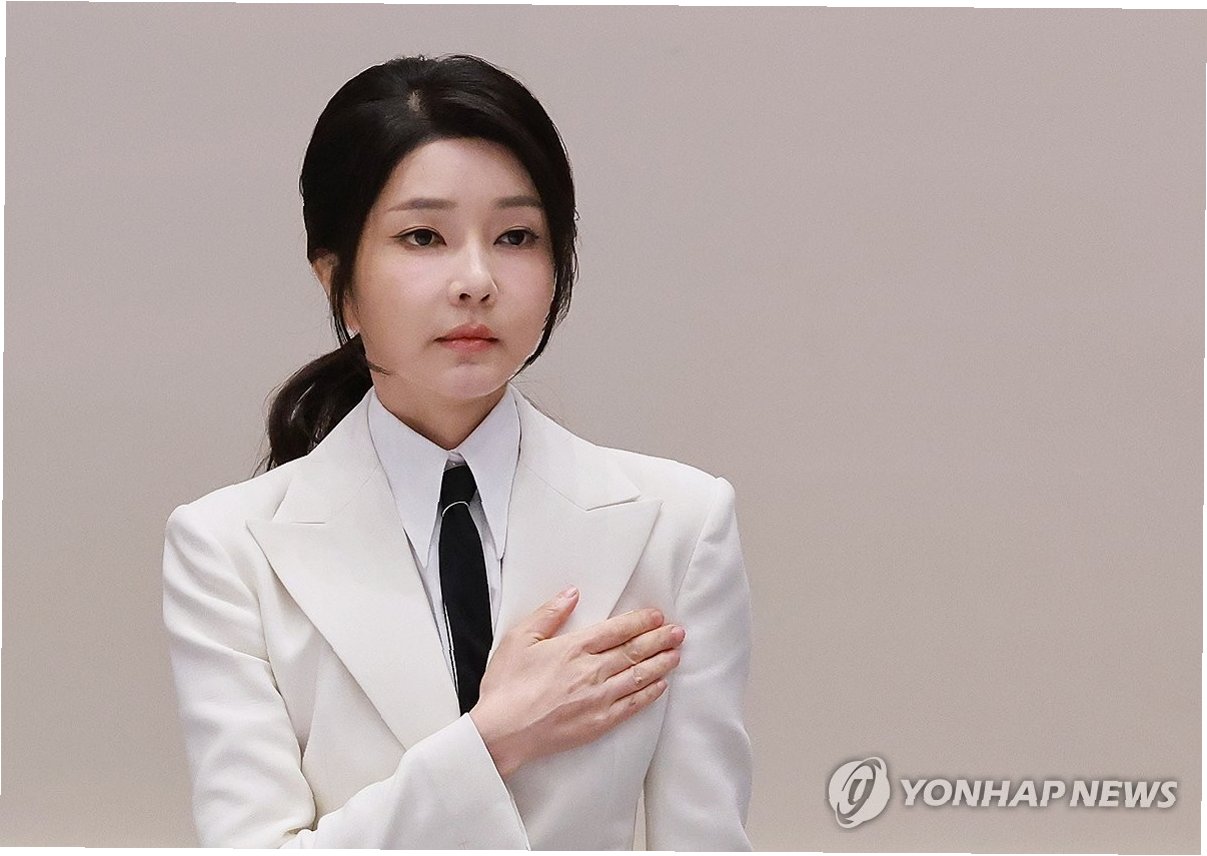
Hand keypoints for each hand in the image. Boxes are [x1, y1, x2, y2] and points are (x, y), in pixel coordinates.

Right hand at [469, 586, 683, 778]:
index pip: (617, 630)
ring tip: (676, 654)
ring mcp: (598, 698)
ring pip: (638, 676)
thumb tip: (572, 594)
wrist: (502, 732)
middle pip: (634, 651)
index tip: (656, 616)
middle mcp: (591, 671)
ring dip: (661, 663)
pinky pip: (632, 706)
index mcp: (574, 648)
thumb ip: (549, 614)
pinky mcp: (598, 722)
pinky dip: (649, 694)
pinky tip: (660, 686)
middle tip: (678, 632)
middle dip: (659, 639)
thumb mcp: (520, 639)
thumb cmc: (506, 686)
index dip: (640, 621)